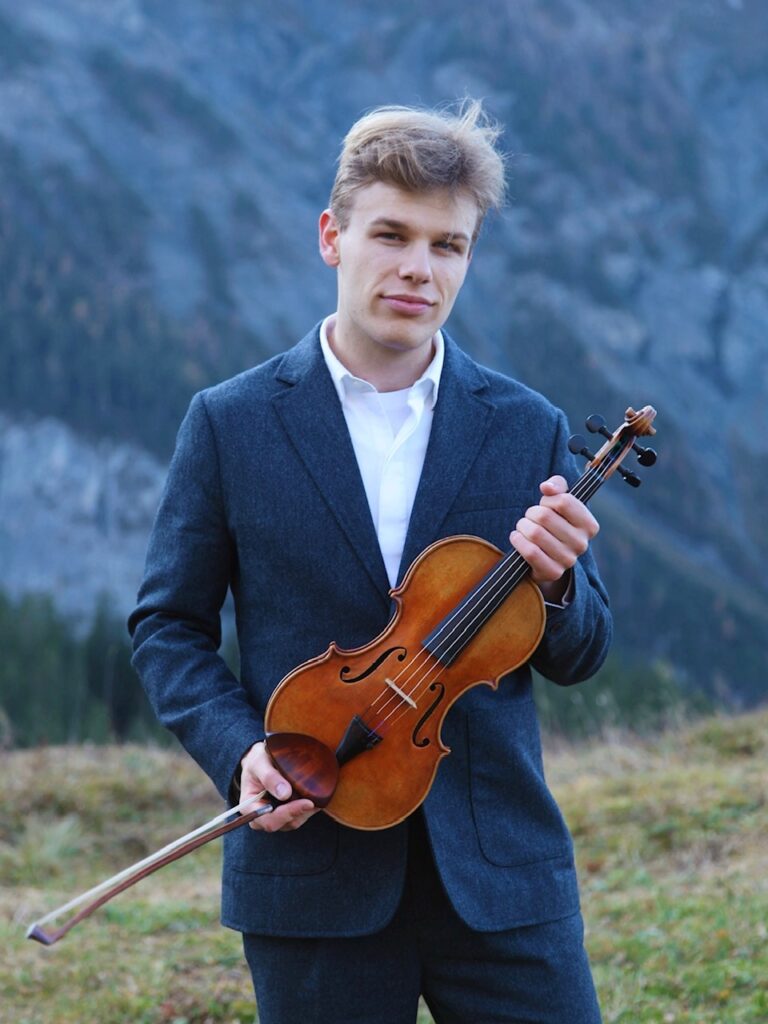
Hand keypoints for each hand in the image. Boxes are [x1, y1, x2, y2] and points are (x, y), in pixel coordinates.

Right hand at [239, 741, 316, 831]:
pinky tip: (314, 796)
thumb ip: (269, 777)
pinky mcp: (285, 814)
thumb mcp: (259, 763)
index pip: (269, 820)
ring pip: (295, 821)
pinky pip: (300, 816)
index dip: (288, 814)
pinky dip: (308, 808)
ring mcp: (274, 817)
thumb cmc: (258, 761)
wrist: (262, 760)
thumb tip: (285, 794)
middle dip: (300, 812)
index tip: (307, 802)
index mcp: (249, 807)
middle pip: (284, 824)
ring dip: (306, 810)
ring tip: (314, 794)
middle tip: (314, 799)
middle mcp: (261, 817)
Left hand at [509, 476, 598, 602]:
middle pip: (545, 516)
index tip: (545, 504)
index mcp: (589, 525)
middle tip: (530, 518)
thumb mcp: (558, 501)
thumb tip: (547, 487)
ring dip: (522, 526)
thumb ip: (557, 485)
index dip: (548, 499)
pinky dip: (518, 541)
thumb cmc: (554, 523)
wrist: (547, 557)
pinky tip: (517, 538)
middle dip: (531, 513)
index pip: (564, 501)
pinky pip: (530, 551)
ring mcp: (568, 560)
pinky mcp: (553, 572)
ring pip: (535, 533)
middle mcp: (582, 543)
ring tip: (523, 527)